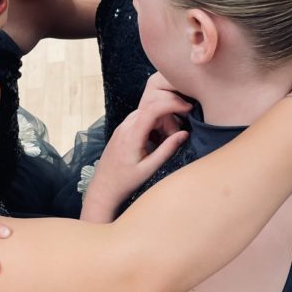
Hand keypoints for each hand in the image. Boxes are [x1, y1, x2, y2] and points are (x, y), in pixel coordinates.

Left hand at [87, 73, 190, 214]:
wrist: (103, 187)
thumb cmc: (126, 181)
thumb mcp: (150, 168)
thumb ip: (167, 149)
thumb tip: (184, 133)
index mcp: (132, 134)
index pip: (154, 108)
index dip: (173, 103)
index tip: (188, 108)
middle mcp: (125, 126)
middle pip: (152, 109)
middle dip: (168, 118)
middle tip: (174, 137)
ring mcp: (121, 127)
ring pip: (146, 112)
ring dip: (160, 121)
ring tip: (164, 140)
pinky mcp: (121, 130)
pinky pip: (140, 119)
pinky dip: (152, 124)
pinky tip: (155, 140)